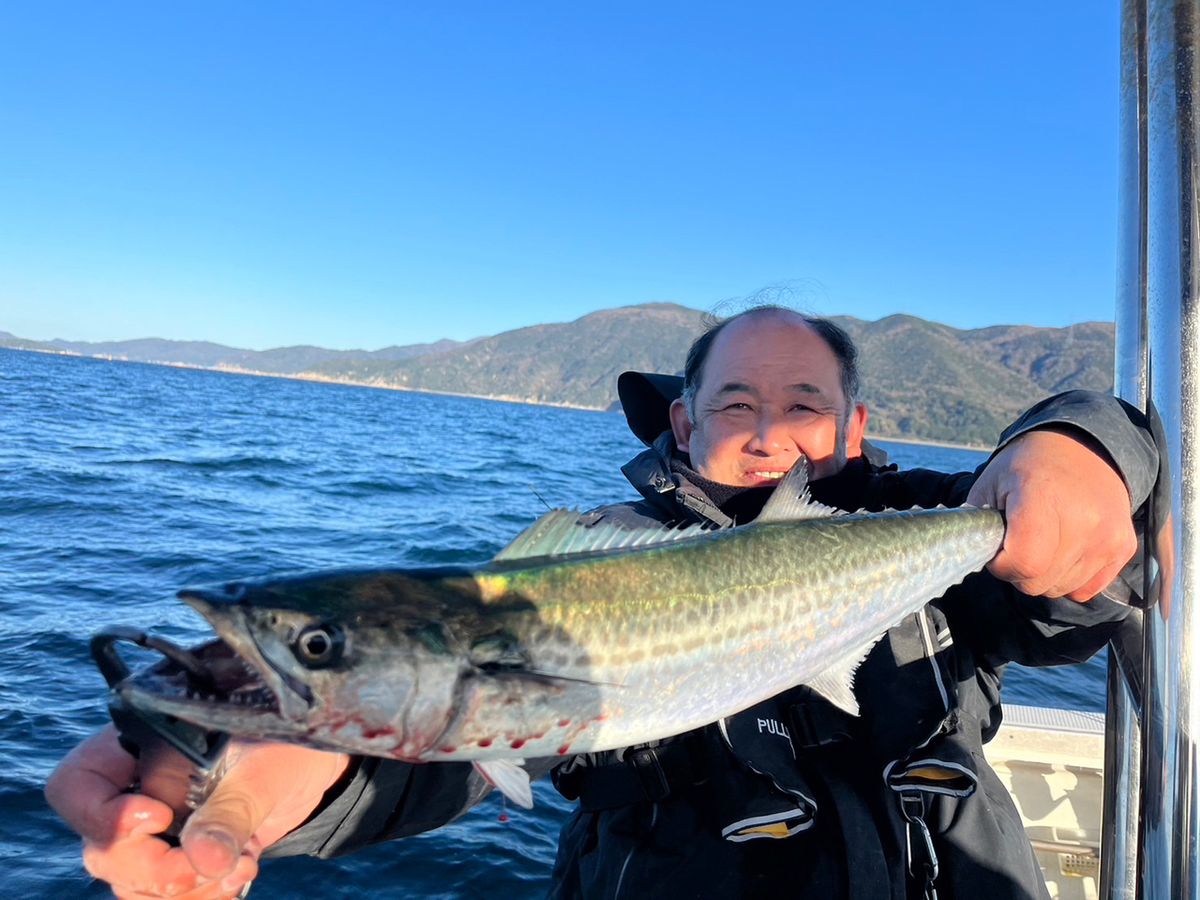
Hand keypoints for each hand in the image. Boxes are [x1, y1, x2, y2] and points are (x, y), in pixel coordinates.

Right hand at [45, 726, 349, 898]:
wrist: (318, 762)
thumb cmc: (289, 742)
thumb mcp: (264, 767)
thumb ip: (230, 811)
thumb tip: (202, 861)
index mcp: (140, 745)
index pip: (75, 785)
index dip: (102, 815)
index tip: (161, 818)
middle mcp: (135, 789)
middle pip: (102, 850)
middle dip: (156, 870)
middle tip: (213, 865)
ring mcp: (155, 828)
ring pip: (130, 882)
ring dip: (181, 891)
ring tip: (241, 867)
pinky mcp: (180, 856)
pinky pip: (162, 896)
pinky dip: (198, 899)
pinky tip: (237, 879)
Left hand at [967, 427, 1137, 601]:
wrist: (1084, 446)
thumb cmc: (1029, 465)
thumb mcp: (990, 482)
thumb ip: (978, 524)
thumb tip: (977, 558)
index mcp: (1045, 498)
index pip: (1024, 562)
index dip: (1002, 565)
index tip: (998, 550)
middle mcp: (1084, 520)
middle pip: (1039, 583)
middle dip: (1019, 571)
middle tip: (1018, 542)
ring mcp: (1109, 537)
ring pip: (1061, 589)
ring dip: (1044, 575)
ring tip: (1043, 540)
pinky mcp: (1123, 548)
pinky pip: (1086, 589)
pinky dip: (1069, 578)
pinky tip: (1063, 550)